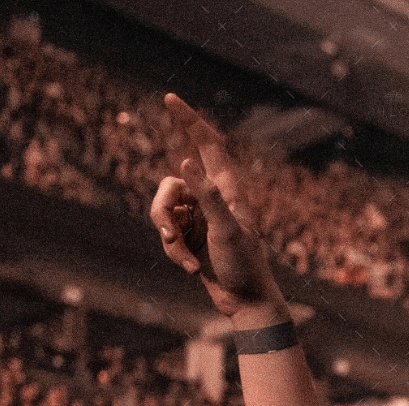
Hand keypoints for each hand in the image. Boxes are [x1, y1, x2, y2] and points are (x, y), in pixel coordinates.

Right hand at [149, 94, 285, 317]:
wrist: (246, 303)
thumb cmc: (244, 265)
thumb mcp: (226, 229)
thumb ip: (206, 196)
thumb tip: (185, 162)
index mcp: (228, 188)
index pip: (207, 144)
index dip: (189, 120)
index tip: (169, 98)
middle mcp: (212, 197)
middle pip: (170, 186)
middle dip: (162, 212)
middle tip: (169, 235)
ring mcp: (199, 217)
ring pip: (163, 211)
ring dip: (169, 238)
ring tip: (186, 259)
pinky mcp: (190, 236)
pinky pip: (167, 234)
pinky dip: (174, 251)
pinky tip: (191, 269)